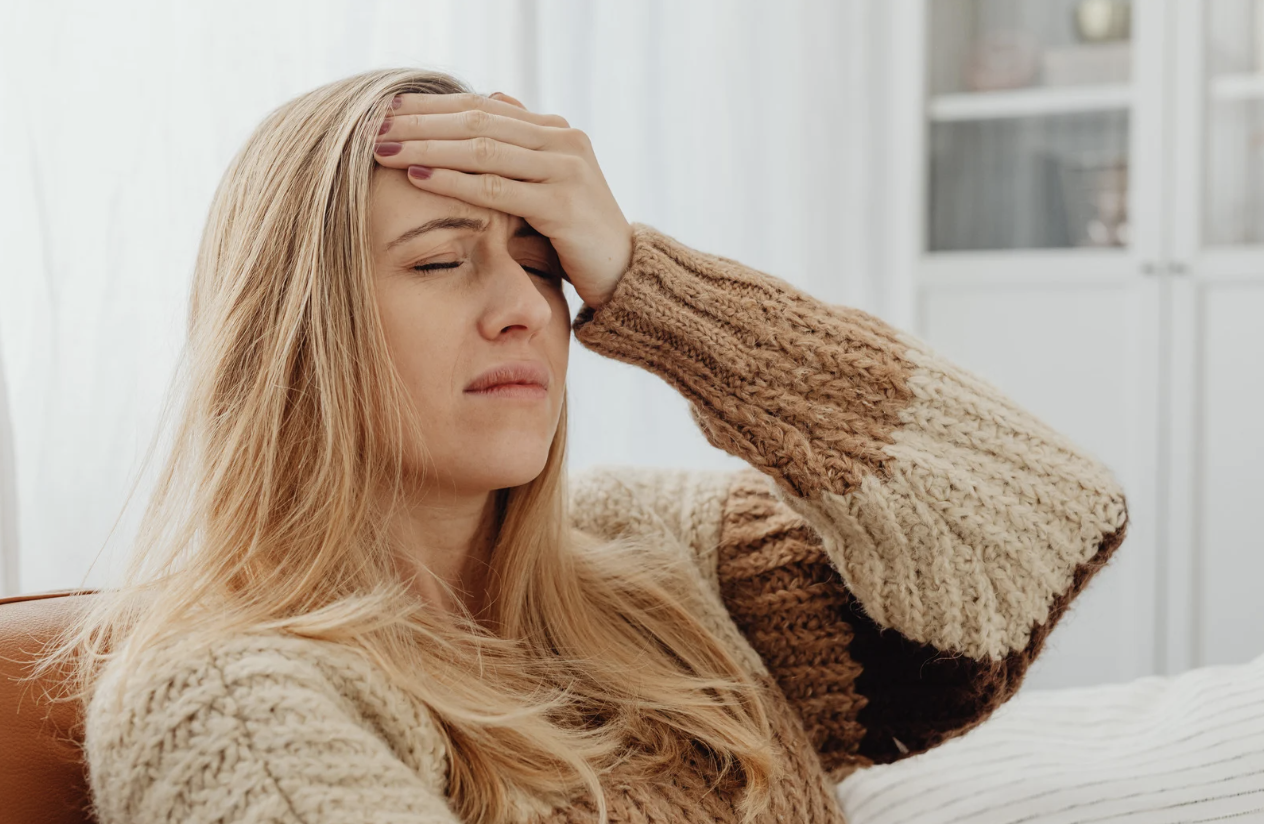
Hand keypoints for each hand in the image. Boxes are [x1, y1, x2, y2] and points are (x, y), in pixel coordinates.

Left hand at [373, 92, 632, 309]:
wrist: (624, 276)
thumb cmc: (576, 237)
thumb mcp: (548, 186)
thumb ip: (522, 146)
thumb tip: (491, 100)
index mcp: (556, 132)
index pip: (482, 107)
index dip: (431, 107)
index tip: (386, 111)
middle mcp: (563, 142)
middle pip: (477, 121)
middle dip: (421, 123)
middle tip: (373, 125)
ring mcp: (566, 171)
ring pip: (483, 149)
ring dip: (428, 147)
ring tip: (384, 149)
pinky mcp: (563, 205)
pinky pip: (498, 188)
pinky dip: (454, 181)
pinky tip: (419, 177)